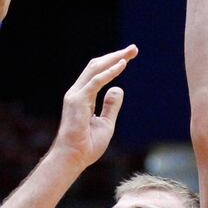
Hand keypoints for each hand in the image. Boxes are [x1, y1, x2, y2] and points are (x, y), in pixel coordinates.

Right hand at [54, 46, 137, 168]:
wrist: (73, 158)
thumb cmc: (86, 146)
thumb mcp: (106, 123)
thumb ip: (111, 106)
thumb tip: (118, 88)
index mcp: (82, 98)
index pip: (97, 74)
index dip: (113, 63)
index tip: (129, 56)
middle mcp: (77, 93)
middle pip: (96, 67)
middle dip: (115, 56)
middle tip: (133, 48)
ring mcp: (75, 96)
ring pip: (95, 69)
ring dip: (114, 59)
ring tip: (130, 52)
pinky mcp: (78, 101)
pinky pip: (96, 81)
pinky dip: (109, 72)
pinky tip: (122, 65)